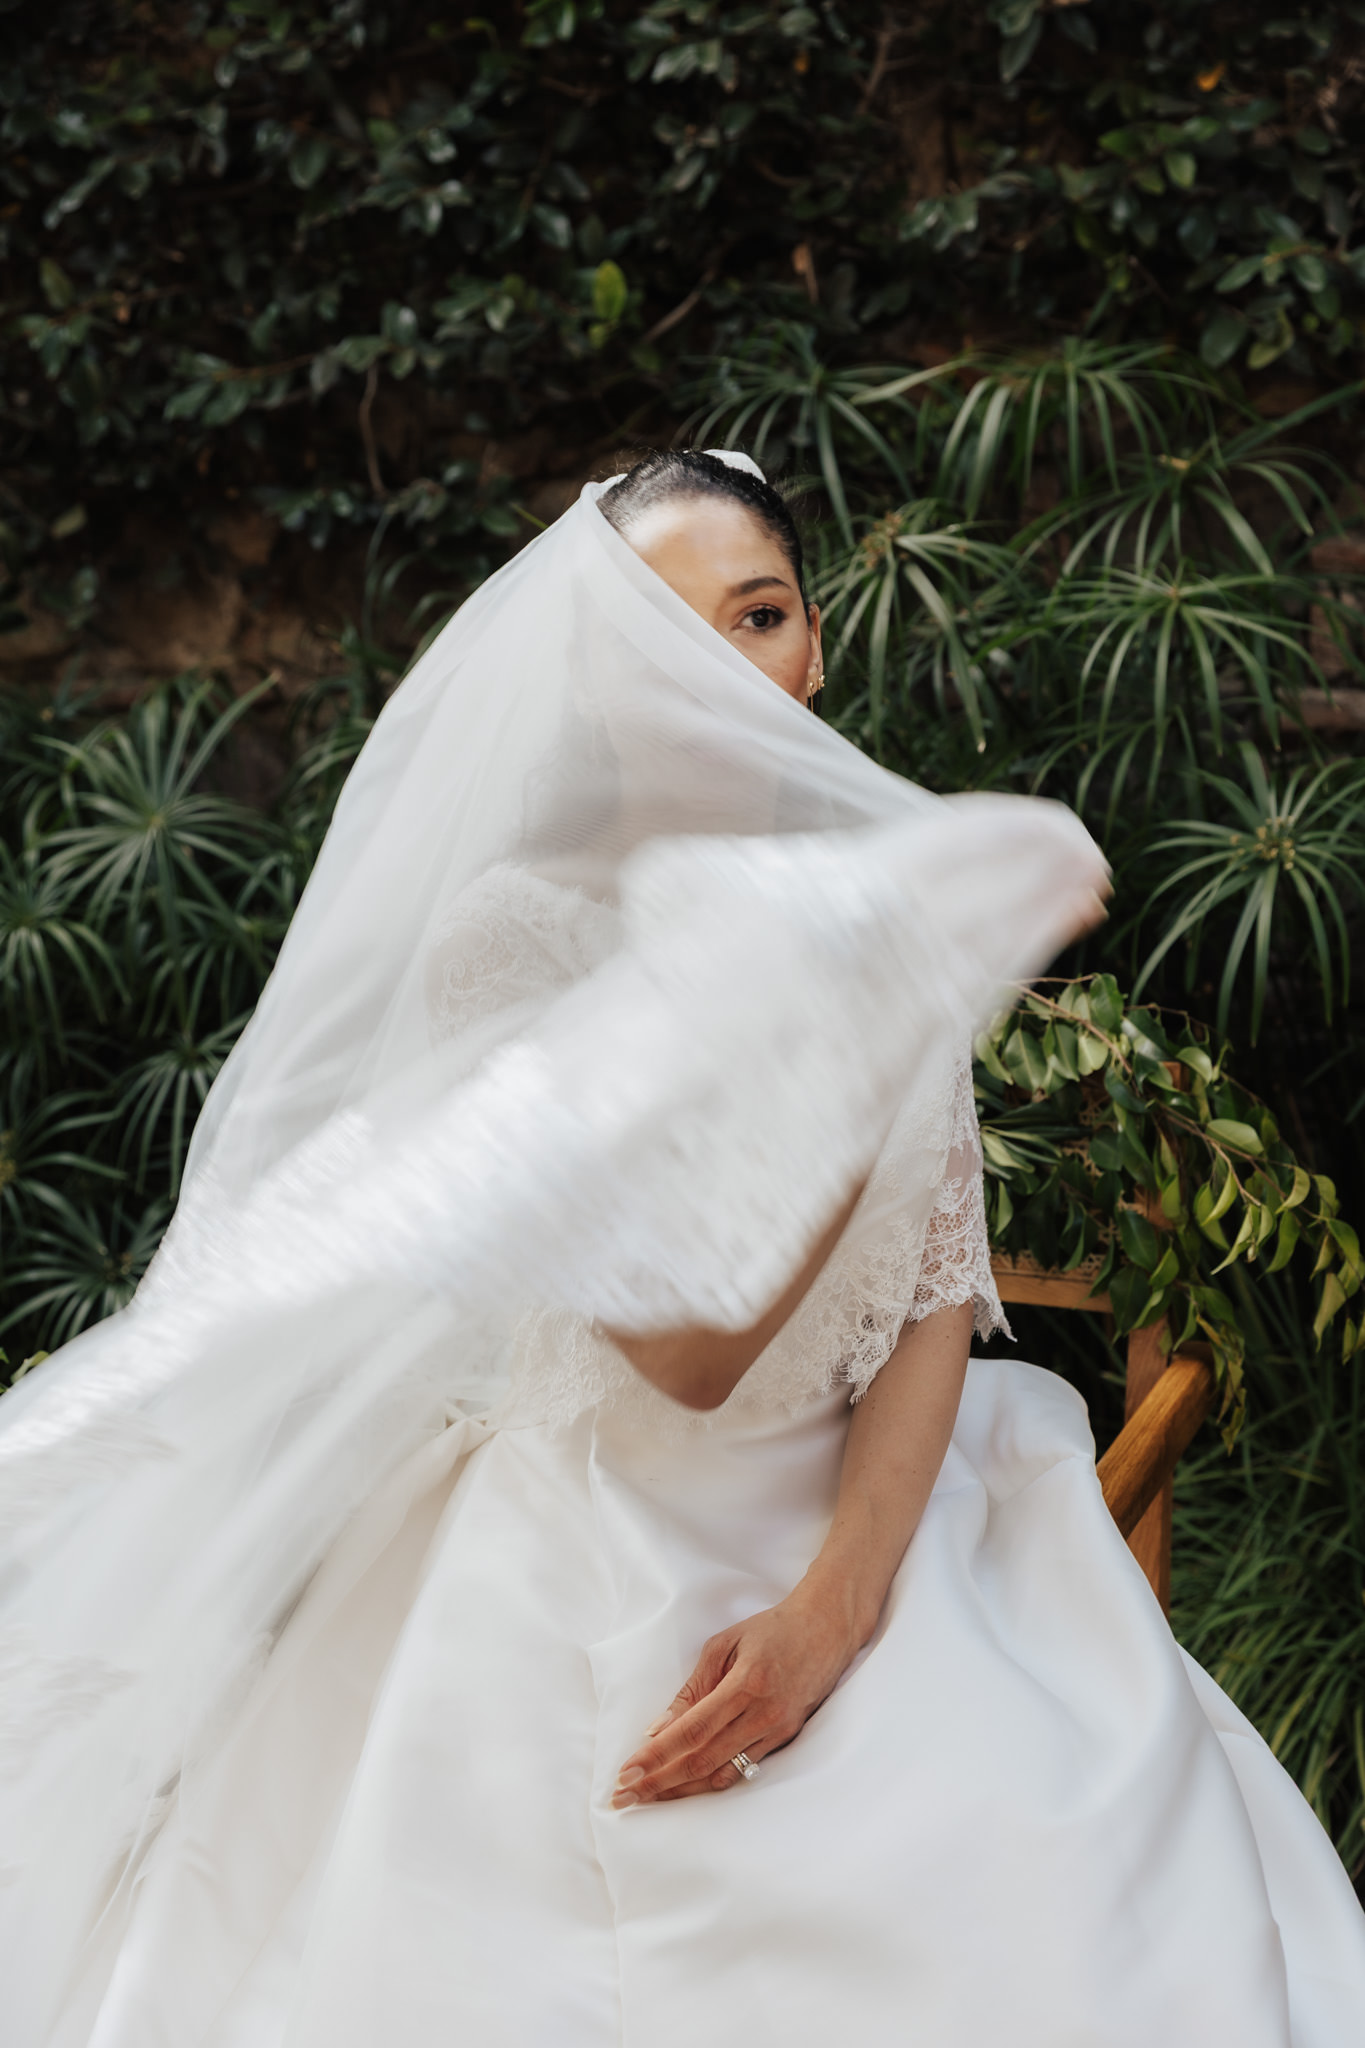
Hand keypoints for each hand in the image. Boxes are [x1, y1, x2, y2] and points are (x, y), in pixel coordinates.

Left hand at [611, 1583, 861, 1806]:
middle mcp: (763, 1715)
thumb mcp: (724, 1644)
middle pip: (702, 1761)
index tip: (627, 1773)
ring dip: (681, 1791)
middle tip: (625, 1797)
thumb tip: (659, 1729)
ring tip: (649, 1798)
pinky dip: (711, 1782)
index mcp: (745, 1684)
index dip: (656, 1757)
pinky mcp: (787, 1740)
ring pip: (722, 1775)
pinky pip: (743, 1770)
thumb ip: (693, 1689)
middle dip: (660, 1783)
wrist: (827, 1628)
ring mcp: (778, 1731)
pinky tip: (686, 1787)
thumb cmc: (771, 1629)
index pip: (692, 1732)